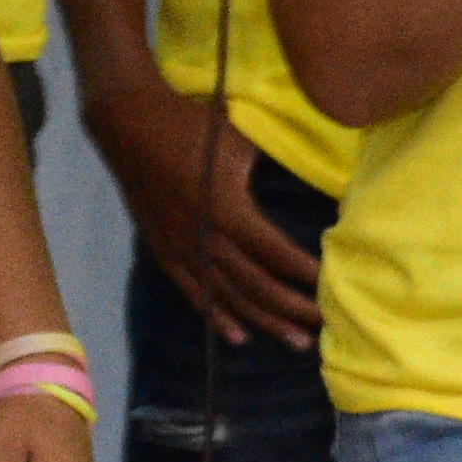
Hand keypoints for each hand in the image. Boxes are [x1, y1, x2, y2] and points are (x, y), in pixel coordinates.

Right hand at [86, 69, 318, 349]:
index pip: (276, 253)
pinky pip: (192, 291)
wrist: (130, 121)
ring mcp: (181, 248)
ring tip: (295, 341)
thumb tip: (312, 174)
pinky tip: (238, 336)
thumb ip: (271, 169)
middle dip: (293, 309)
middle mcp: (205, 238)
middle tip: (324, 326)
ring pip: (228, 296)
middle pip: (257, 285)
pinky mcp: (163, 250)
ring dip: (264, 321)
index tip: (332, 286)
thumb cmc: (192, 124)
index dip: (305, 273)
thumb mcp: (241, 140)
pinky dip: (217, 316)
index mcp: (228, 211)